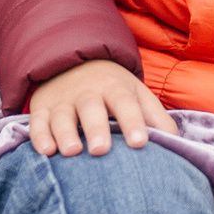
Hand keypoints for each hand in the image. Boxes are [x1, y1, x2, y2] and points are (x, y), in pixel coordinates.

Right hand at [26, 60, 176, 157]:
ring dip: (65, 133)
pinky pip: (37, 121)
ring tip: (72, 152)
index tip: (140, 143)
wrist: (75, 61)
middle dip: (96, 129)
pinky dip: (38, 136)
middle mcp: (88, 92)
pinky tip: (46, 152)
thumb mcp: (138, 95)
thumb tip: (176, 144)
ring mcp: (63, 100)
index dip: (133, 122)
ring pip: (62, 116)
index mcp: (116, 88)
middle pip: (92, 109)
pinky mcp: (42, 108)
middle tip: (101, 150)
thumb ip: (156, 118)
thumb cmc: (114, 90)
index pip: (126, 103)